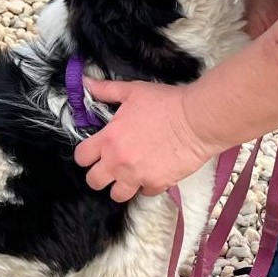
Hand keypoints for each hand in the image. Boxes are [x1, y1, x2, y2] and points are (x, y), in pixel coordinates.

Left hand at [74, 77, 209, 201]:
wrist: (196, 120)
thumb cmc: (165, 103)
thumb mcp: (132, 91)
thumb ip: (106, 90)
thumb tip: (85, 82)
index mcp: (108, 140)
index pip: (81, 158)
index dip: (85, 156)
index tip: (94, 152)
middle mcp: (118, 162)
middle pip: (94, 181)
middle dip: (99, 175)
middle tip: (110, 166)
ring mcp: (137, 176)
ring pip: (116, 195)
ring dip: (120, 186)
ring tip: (129, 175)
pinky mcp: (157, 184)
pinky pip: (144, 193)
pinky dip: (146, 186)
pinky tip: (151, 173)